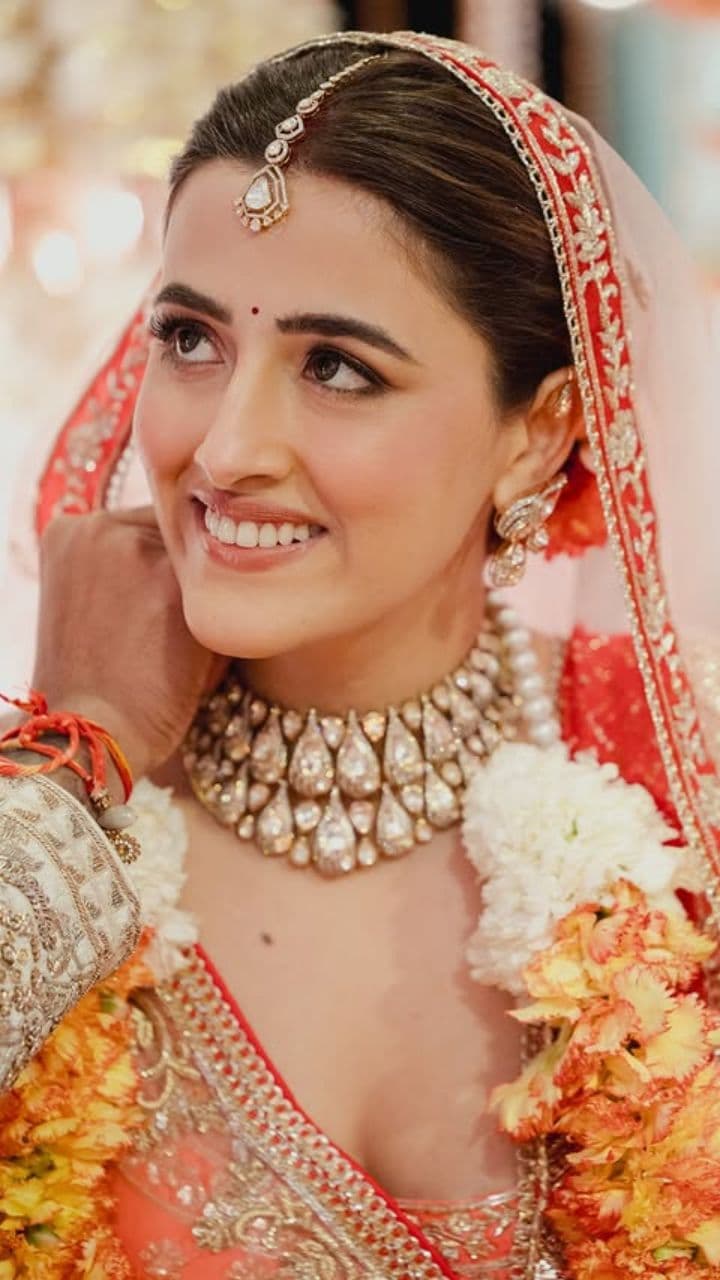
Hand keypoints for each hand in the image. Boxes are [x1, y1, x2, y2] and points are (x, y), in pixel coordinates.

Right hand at [32, 507, 227, 777]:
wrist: (89, 734)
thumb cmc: (97, 683)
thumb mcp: (94, 601)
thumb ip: (132, 565)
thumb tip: (201, 547)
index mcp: (71, 529)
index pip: (150, 528)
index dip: (166, 576)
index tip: (159, 616)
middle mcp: (101, 526)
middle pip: (181, 539)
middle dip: (188, 585)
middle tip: (167, 640)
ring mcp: (139, 548)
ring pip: (207, 562)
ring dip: (209, 604)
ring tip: (177, 654)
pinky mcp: (176, 582)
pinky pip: (227, 591)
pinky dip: (223, 629)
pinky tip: (192, 664)